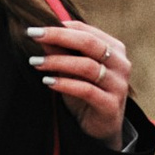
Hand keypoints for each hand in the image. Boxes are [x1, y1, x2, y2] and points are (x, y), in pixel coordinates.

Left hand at [29, 16, 132, 146]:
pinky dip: (65, 84)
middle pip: (89, 43)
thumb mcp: (71, 70)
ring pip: (87, 66)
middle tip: (33, 36)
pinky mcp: (111, 104)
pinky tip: (48, 81)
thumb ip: (61, 52)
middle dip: (58, 37)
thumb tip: (40, 34)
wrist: (100, 127)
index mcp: (114, 48)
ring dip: (58, 62)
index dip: (60, 27)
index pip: (86, 30)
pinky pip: (87, 90)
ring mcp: (118, 84)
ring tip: (36, 62)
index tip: (35, 28)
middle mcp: (120, 64)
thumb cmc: (86, 92)